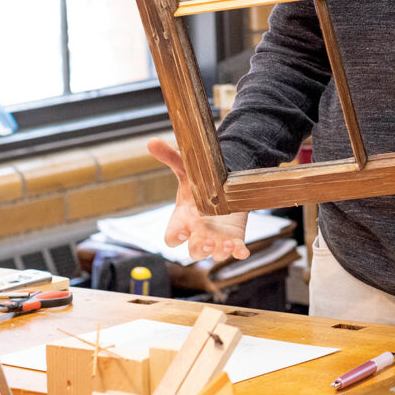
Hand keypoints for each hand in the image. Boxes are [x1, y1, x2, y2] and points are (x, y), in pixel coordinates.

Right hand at [147, 138, 249, 262]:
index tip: (182, 230)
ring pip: (214, 253)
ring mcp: (215, 239)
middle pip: (193, 250)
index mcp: (182, 220)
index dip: (175, 236)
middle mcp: (197, 233)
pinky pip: (235, 250)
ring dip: (219, 251)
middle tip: (207, 242)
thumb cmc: (198, 183)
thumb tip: (152, 141)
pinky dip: (238, 252)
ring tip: (226, 243)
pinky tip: (242, 251)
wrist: (223, 185)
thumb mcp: (186, 169)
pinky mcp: (233, 238)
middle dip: (199, 248)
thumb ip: (170, 157)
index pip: (172, 237)